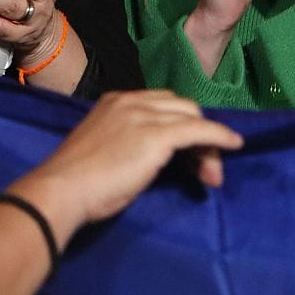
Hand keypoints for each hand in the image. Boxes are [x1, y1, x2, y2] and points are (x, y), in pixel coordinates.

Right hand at [9, 90, 242, 242]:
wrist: (59, 193)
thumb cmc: (76, 183)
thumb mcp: (106, 148)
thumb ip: (132, 140)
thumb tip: (160, 153)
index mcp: (116, 101)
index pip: (163, 105)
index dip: (180, 127)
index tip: (186, 154)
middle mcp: (133, 100)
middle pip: (183, 109)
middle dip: (197, 135)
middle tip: (201, 168)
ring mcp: (146, 115)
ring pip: (194, 120)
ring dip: (207, 145)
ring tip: (209, 174)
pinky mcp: (159, 134)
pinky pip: (201, 131)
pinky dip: (220, 138)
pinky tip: (234, 146)